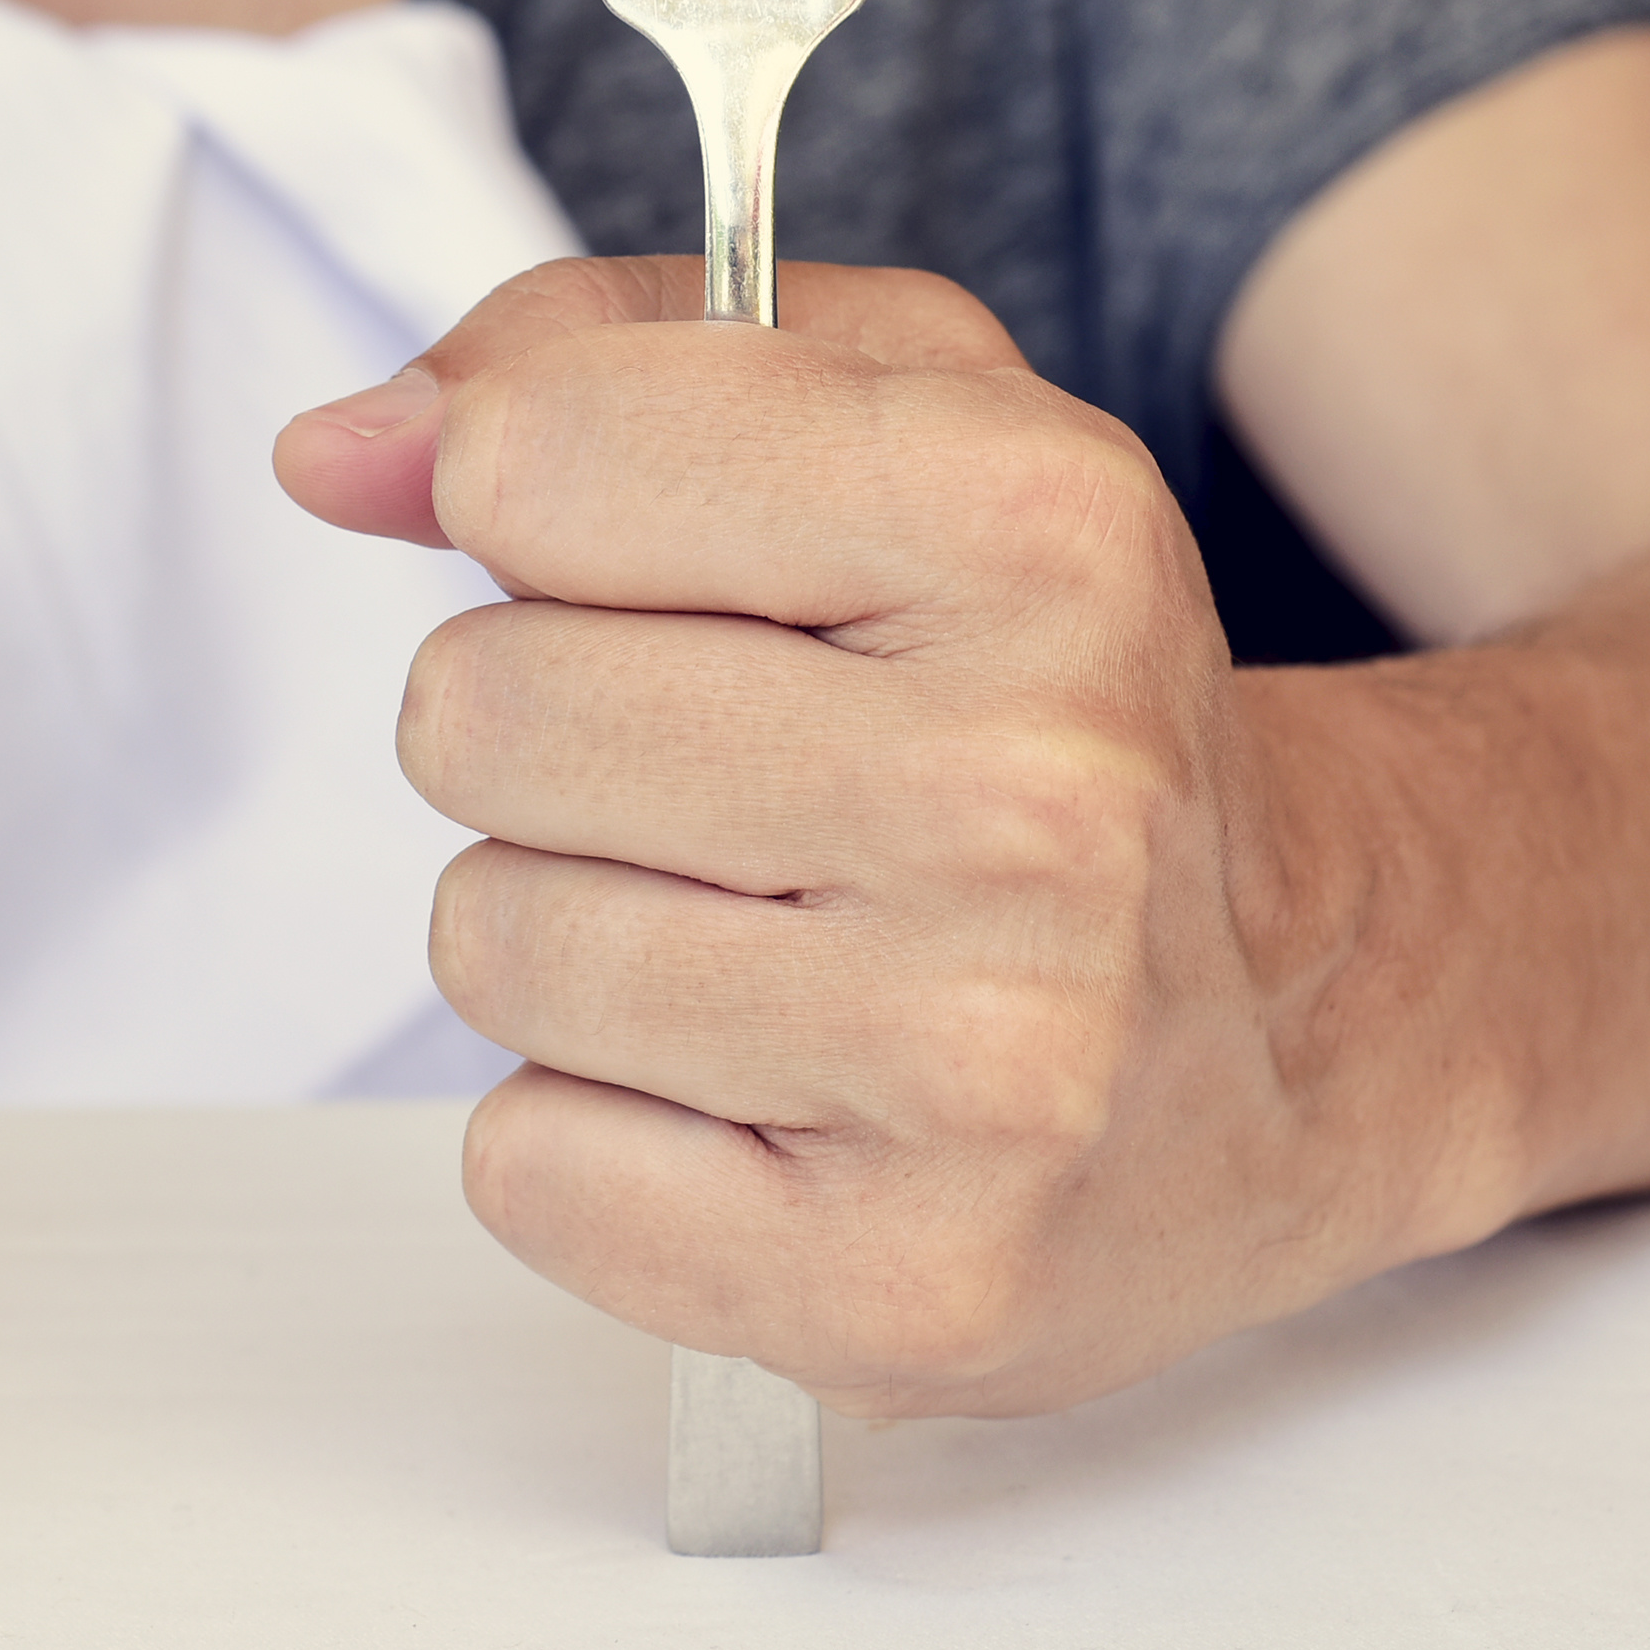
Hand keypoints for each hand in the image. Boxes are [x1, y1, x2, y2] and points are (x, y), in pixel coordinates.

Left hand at [274, 259, 1449, 1418]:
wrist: (1309, 1027)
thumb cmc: (1053, 711)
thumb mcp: (895, 428)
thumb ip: (596, 367)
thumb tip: (340, 449)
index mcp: (1037, 525)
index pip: (539, 452)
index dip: (529, 505)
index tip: (646, 566)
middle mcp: (1032, 789)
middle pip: (479, 710)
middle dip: (548, 737)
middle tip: (726, 785)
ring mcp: (983, 1059)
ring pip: (490, 941)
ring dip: (573, 940)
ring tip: (758, 942)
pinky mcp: (909, 1282)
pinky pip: (527, 1166)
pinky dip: (599, 1139)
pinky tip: (764, 1097)